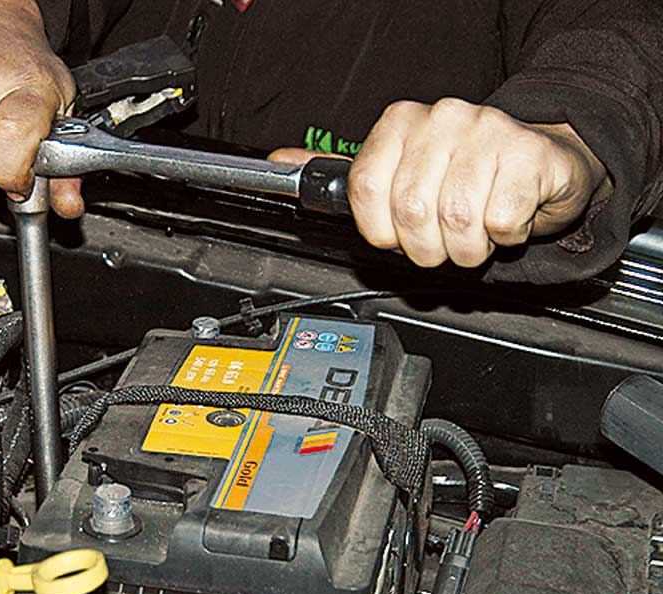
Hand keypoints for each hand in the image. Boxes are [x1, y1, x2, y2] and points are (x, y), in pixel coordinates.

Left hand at [271, 98, 609, 267]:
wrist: (539, 160)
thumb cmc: (462, 172)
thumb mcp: (398, 170)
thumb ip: (344, 173)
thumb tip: (281, 164)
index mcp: (399, 122)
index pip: (364, 189)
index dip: (378, 230)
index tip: (394, 237)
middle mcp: (441, 118)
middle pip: (410, 211)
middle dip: (424, 248)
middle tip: (440, 244)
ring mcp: (488, 131)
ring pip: (455, 220)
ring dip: (465, 248)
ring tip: (473, 236)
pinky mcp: (530, 155)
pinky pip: (500, 222)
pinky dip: (503, 237)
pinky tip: (504, 220)